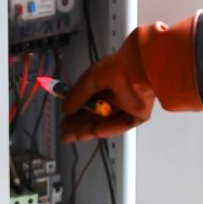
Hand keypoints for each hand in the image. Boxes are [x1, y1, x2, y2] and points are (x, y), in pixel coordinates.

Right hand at [60, 15, 202, 141]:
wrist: (140, 67)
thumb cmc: (114, 68)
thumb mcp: (90, 79)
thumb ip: (77, 95)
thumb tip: (64, 110)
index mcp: (103, 86)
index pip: (86, 105)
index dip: (74, 115)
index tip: (62, 124)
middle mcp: (114, 98)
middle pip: (94, 117)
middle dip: (79, 126)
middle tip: (65, 136)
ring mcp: (126, 108)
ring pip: (105, 123)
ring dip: (90, 129)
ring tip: (76, 136)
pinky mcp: (138, 116)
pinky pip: (122, 124)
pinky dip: (109, 129)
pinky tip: (95, 132)